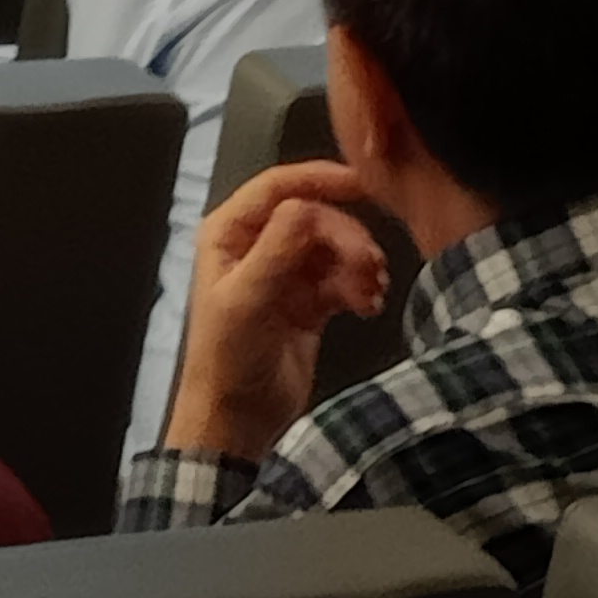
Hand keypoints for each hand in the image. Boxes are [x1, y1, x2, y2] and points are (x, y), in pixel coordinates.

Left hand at [159, 161, 391, 460]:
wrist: (239, 419)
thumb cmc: (226, 360)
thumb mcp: (247, 299)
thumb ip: (277, 250)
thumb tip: (307, 206)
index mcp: (229, 233)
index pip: (277, 187)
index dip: (319, 178)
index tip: (361, 183)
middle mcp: (256, 246)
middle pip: (314, 217)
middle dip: (346, 237)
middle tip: (370, 264)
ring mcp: (285, 273)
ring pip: (333, 247)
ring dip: (358, 264)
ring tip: (370, 291)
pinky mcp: (309, 301)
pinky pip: (343, 278)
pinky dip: (359, 287)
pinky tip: (367, 306)